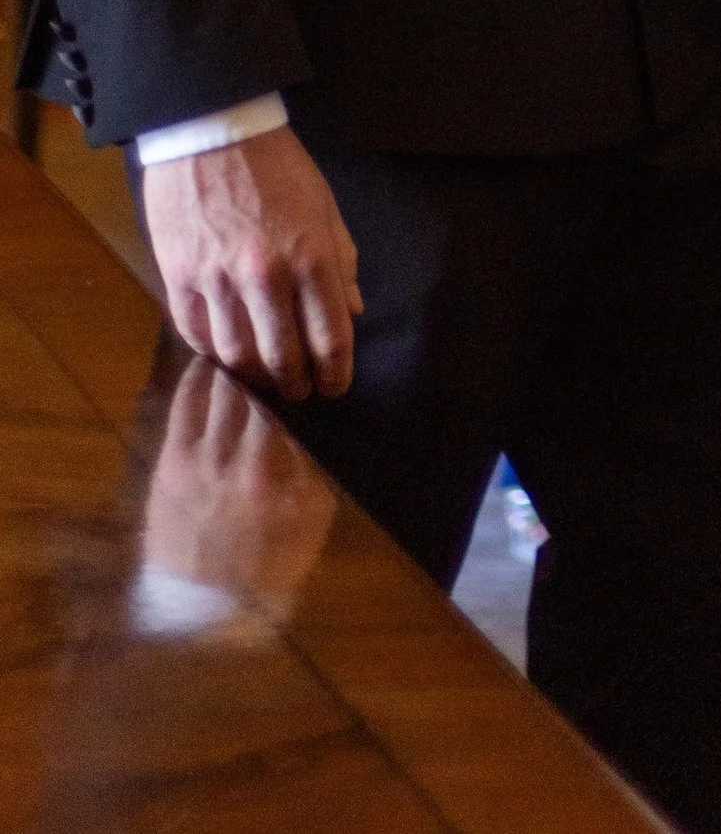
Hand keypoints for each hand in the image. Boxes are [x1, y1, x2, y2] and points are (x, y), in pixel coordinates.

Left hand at [142, 353, 335, 611]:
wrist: (206, 607)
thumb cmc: (271, 562)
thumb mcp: (313, 517)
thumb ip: (317, 462)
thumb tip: (322, 409)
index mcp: (286, 476)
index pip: (297, 403)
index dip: (302, 373)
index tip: (308, 357)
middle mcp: (246, 460)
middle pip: (261, 386)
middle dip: (271, 360)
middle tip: (279, 341)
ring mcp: (203, 459)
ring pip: (224, 385)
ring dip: (238, 362)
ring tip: (249, 344)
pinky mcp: (172, 460)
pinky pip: (187, 400)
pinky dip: (202, 374)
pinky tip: (212, 363)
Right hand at [143, 130, 361, 402]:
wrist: (212, 129)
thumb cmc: (278, 166)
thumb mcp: (325, 206)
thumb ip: (341, 261)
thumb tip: (351, 311)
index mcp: (311, 256)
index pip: (330, 336)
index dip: (336, 372)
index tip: (336, 386)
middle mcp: (265, 275)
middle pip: (282, 357)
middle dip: (296, 383)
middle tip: (300, 391)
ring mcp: (218, 279)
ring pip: (237, 355)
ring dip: (255, 376)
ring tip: (265, 379)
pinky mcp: (179, 277)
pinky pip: (196, 335)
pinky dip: (213, 352)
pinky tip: (227, 352)